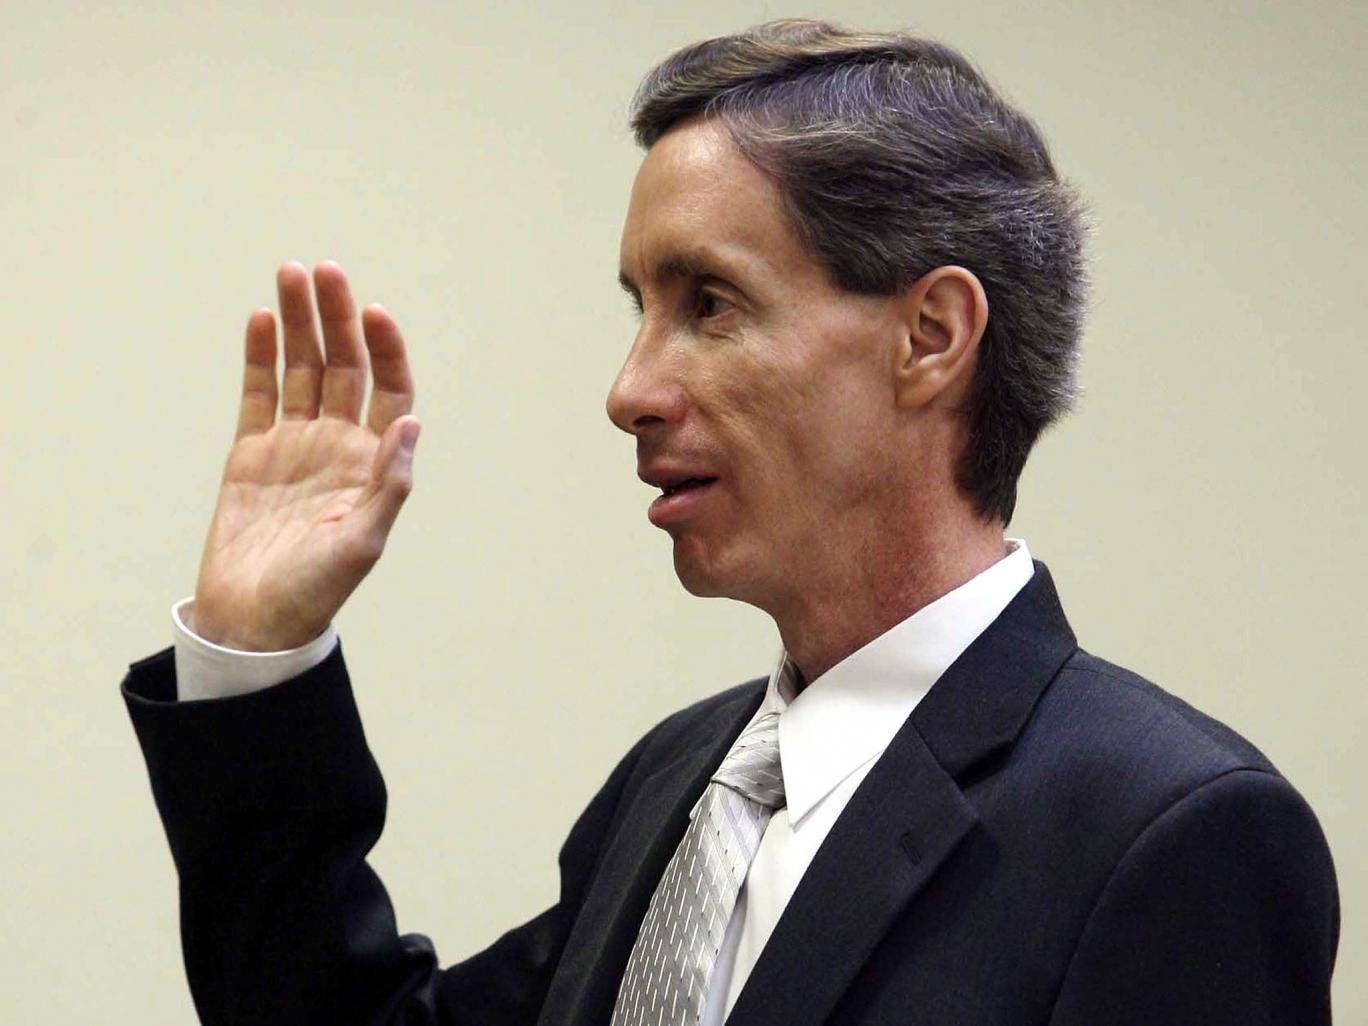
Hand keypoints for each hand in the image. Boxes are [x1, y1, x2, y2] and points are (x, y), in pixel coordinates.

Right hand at [192, 261, 419, 650]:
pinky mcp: (252, 454)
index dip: (386, 350)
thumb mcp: (362, 542)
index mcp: (372, 462)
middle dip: (336, 318)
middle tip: (324, 270)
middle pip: (344, 366)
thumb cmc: (315, 590)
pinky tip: (260, 320)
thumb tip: (412, 426)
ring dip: (298, 324)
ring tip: (290, 274)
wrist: (254, 621)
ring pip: (300, 369)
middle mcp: (338, 444)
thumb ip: (390, 485)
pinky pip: (259, 394)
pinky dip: (258, 357)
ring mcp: (294, 445)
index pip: (389, 391)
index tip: (374, 313)